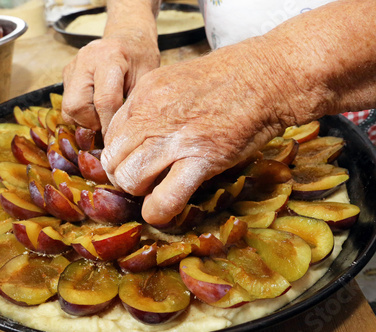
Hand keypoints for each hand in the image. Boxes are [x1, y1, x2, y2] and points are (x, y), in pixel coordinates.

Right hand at [61, 33, 159, 134]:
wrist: (129, 38)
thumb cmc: (141, 59)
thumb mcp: (147, 78)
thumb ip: (133, 102)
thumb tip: (122, 135)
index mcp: (110, 57)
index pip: (105, 100)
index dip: (110, 125)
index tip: (116, 139)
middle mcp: (86, 60)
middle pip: (76, 105)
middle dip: (91, 122)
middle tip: (107, 123)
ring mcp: (73, 66)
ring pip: (68, 108)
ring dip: (85, 119)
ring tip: (103, 115)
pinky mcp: (67, 74)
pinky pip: (67, 103)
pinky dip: (82, 113)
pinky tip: (96, 108)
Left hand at [101, 40, 311, 225]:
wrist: (265, 76)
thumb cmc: (225, 79)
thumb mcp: (173, 81)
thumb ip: (149, 106)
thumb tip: (136, 135)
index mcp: (143, 96)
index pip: (110, 137)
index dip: (120, 155)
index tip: (135, 161)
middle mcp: (152, 116)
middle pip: (114, 161)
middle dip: (124, 177)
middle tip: (143, 180)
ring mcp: (175, 138)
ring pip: (131, 180)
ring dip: (139, 192)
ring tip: (155, 189)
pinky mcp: (201, 158)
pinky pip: (166, 198)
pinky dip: (159, 211)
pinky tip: (163, 208)